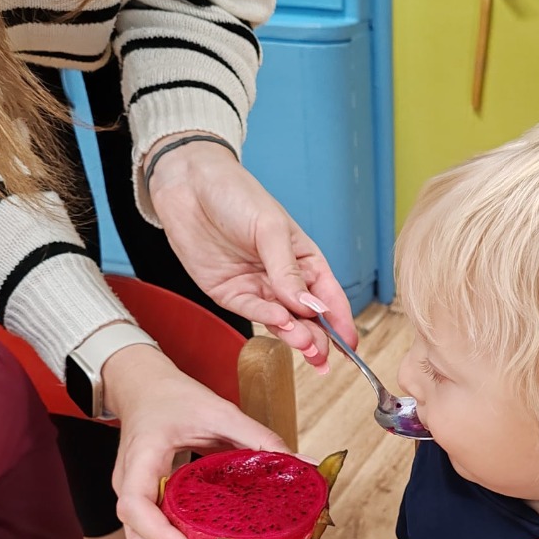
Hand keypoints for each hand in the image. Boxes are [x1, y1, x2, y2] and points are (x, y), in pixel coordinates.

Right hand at [103, 344, 289, 538]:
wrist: (144, 388)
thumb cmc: (175, 397)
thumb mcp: (219, 410)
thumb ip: (258, 436)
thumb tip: (303, 462)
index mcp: (140, 460)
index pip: (135, 506)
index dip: (161, 536)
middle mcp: (130, 486)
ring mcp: (135, 500)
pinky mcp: (148, 508)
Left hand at [147, 136, 358, 372]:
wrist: (189, 184)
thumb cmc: (237, 194)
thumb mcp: (271, 228)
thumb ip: (288, 271)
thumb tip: (309, 306)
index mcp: (303, 259)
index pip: (328, 295)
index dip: (340, 320)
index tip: (350, 344)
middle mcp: (282, 278)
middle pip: (307, 316)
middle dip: (318, 337)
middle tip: (323, 354)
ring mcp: (257, 287)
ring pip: (282, 320)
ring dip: (295, 334)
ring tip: (307, 346)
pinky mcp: (230, 293)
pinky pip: (252, 311)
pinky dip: (267, 318)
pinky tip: (280, 322)